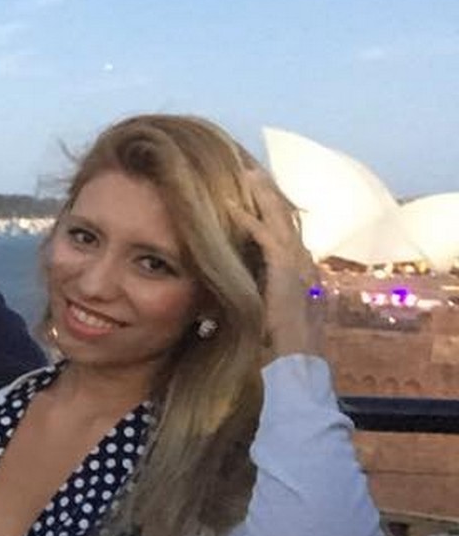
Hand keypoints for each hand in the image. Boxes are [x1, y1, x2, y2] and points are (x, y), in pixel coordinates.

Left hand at [237, 169, 322, 355]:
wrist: (293, 364)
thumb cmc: (275, 346)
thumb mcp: (262, 312)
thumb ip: (253, 294)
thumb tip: (232, 286)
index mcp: (299, 272)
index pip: (285, 232)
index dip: (271, 210)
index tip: (254, 191)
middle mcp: (303, 265)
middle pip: (286, 220)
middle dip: (269, 194)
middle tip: (251, 170)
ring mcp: (298, 268)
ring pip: (281, 222)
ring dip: (263, 197)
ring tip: (247, 174)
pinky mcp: (286, 274)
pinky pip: (268, 240)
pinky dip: (251, 221)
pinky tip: (233, 207)